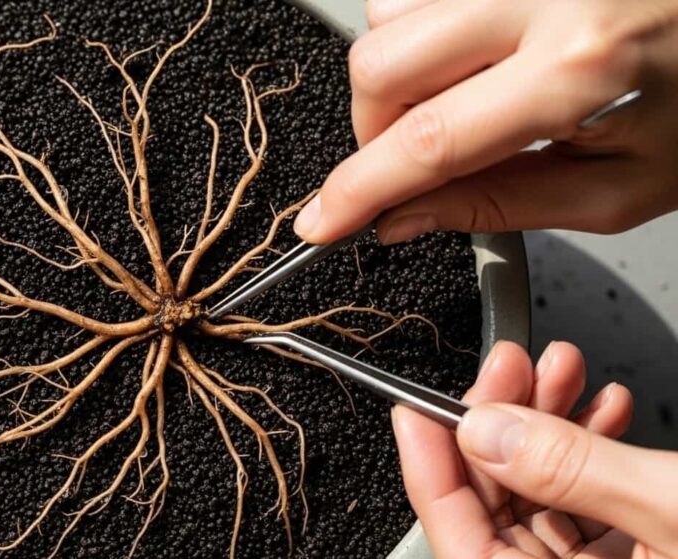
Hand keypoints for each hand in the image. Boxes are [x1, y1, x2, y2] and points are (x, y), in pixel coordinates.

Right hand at [295, 0, 677, 244]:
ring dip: (401, 74)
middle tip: (408, 157)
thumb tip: (405, 218)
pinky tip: (477, 50)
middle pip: (381, 66)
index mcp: (576, 73)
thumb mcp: (619, 186)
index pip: (426, 142)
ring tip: (464, 94)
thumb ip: (501, 204)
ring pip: (388, 16)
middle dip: (371, 129)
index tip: (322, 219)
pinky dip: (424, 28)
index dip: (356, 190)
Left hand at [393, 341, 677, 557]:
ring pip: (541, 496)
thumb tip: (486, 430)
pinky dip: (589, 450)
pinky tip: (603, 406)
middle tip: (507, 367)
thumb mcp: (670, 507)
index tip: (413, 411)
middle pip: (496, 509)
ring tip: (561, 368)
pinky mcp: (631, 558)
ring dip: (548, 423)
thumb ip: (573, 470)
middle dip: (499, 424)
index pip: (459, 540)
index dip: (428, 470)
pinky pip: (585, 503)